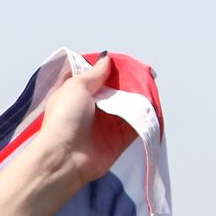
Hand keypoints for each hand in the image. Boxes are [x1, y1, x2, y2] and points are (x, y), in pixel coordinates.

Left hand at [35, 53, 138, 189]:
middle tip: (144, 74)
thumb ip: (94, 73)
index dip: (114, 70)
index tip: (127, 63)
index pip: (100, 78)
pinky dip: (145, 115)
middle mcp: (93, 109)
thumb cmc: (64, 119)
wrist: (64, 157)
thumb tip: (106, 58)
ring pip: (130, 106)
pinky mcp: (119, 140)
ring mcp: (107, 125)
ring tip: (150, 86)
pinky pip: (137, 124)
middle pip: (118, 91)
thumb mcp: (75, 87)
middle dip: (131, 82)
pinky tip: (152, 105)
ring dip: (140, 97)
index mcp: (79, 95)